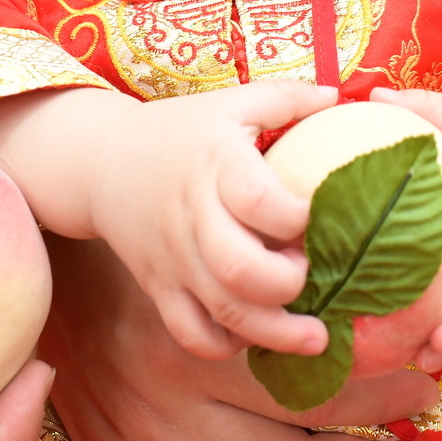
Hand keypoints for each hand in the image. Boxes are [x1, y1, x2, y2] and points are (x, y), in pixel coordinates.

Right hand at [0, 81, 335, 358]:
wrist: (101, 163)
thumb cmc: (179, 131)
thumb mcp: (229, 103)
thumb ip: (286, 98)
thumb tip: (340, 96)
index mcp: (214, 164)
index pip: (258, 201)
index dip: (297, 217)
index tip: (320, 215)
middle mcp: (193, 217)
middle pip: (241, 270)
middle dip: (289, 284)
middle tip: (314, 273)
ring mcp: (174, 259)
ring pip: (222, 312)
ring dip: (275, 333)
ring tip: (316, 337)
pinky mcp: (160, 288)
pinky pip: (191, 334)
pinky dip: (227, 345)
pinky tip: (256, 333)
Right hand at [39, 235, 441, 440]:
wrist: (40, 249)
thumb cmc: (145, 239)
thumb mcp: (217, 243)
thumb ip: (288, 267)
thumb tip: (377, 274)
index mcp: (209, 344)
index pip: (322, 391)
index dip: (386, 396)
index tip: (426, 386)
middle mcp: (171, 403)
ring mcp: (132, 440)